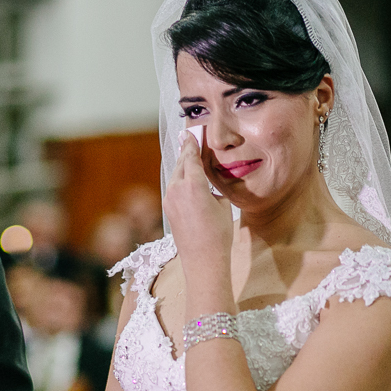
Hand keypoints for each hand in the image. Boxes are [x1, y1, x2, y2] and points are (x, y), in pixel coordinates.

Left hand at [164, 127, 233, 279]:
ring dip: (183, 167)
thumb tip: (208, 182)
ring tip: (190, 158)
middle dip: (186, 152)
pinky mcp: (167, 208)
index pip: (191, 157)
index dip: (192, 143)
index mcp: (193, 185)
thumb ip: (213, 187)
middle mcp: (177, 189)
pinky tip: (187, 180)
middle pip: (180, 164)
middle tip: (191, 139)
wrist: (202, 259)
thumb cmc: (218, 233)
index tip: (192, 132)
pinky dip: (180, 180)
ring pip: (175, 176)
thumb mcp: (222, 205)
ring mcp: (169, 199)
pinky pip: (173, 187)